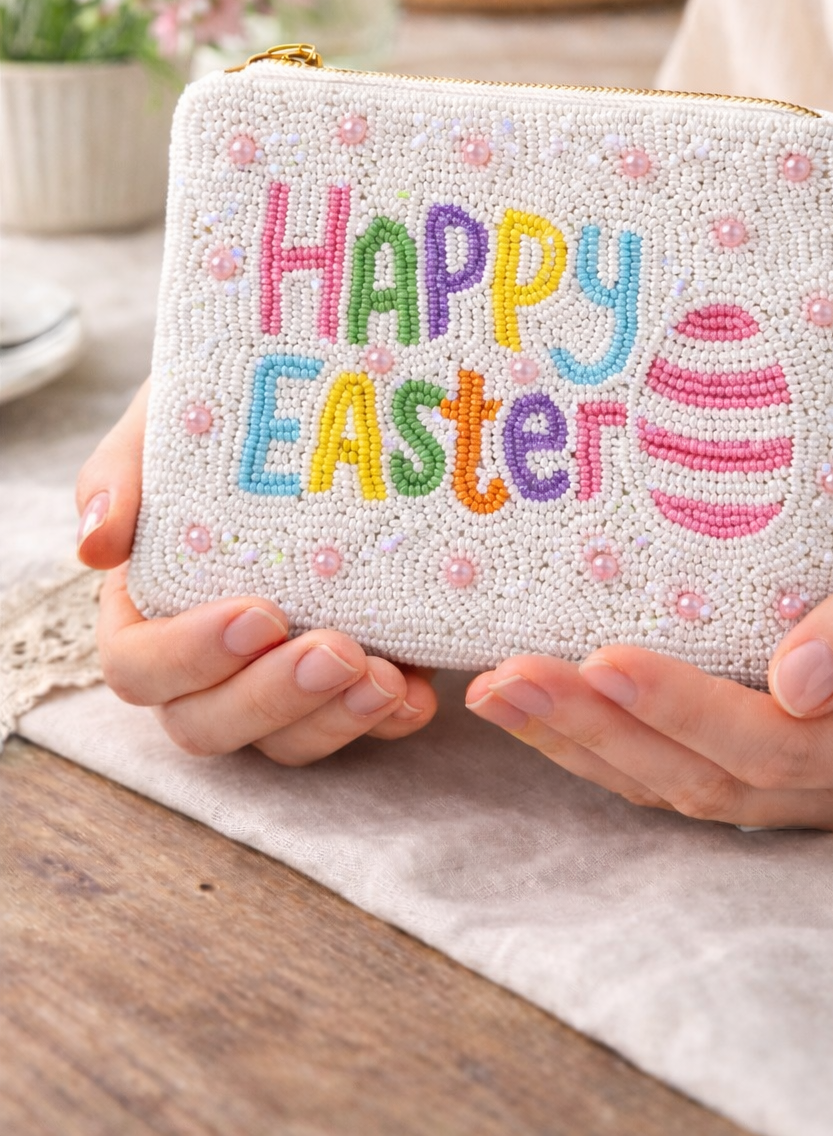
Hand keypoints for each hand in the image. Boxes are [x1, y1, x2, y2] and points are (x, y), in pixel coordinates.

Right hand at [76, 382, 437, 764]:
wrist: (319, 409)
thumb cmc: (225, 420)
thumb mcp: (168, 423)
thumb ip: (122, 473)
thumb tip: (93, 544)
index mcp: (144, 608)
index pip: (139, 667)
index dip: (191, 656)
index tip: (259, 614)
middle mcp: (202, 662)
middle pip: (206, 723)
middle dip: (273, 698)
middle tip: (339, 652)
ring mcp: (272, 682)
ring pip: (283, 743)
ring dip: (334, 720)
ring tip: (389, 679)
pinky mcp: (339, 687)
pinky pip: (357, 730)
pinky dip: (387, 720)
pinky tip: (420, 693)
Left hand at [466, 449, 832, 830]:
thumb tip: (797, 687)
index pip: (775, 745)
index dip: (685, 711)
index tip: (604, 657)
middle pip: (706, 778)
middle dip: (599, 731)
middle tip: (507, 679)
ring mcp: (790, 782)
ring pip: (669, 785)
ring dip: (575, 742)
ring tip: (493, 692)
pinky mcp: (744, 759)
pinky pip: (660, 768)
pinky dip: (590, 740)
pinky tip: (528, 703)